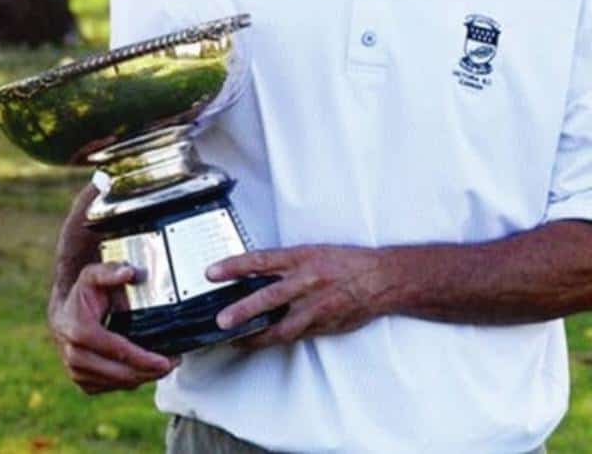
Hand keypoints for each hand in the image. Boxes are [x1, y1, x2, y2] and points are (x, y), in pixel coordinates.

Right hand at [49, 262, 178, 393]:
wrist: (62, 314)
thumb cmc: (82, 294)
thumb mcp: (93, 275)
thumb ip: (110, 271)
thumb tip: (129, 272)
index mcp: (79, 331)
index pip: (118, 351)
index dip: (144, 359)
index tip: (166, 361)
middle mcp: (75, 356)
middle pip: (122, 373)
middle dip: (151, 371)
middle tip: (172, 363)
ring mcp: (77, 372)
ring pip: (120, 383)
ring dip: (144, 377)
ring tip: (162, 365)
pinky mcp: (82, 383)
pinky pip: (113, 387)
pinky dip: (131, 380)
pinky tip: (143, 369)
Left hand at [207, 244, 393, 349]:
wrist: (382, 278)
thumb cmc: (345, 262)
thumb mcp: (311, 253)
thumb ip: (283, 265)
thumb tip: (252, 274)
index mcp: (300, 258)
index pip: (260, 261)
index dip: (233, 266)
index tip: (211, 273)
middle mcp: (306, 281)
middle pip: (268, 297)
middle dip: (243, 310)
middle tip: (221, 320)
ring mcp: (316, 306)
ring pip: (282, 325)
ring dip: (257, 335)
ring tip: (236, 340)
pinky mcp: (324, 324)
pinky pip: (296, 335)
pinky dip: (277, 339)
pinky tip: (263, 342)